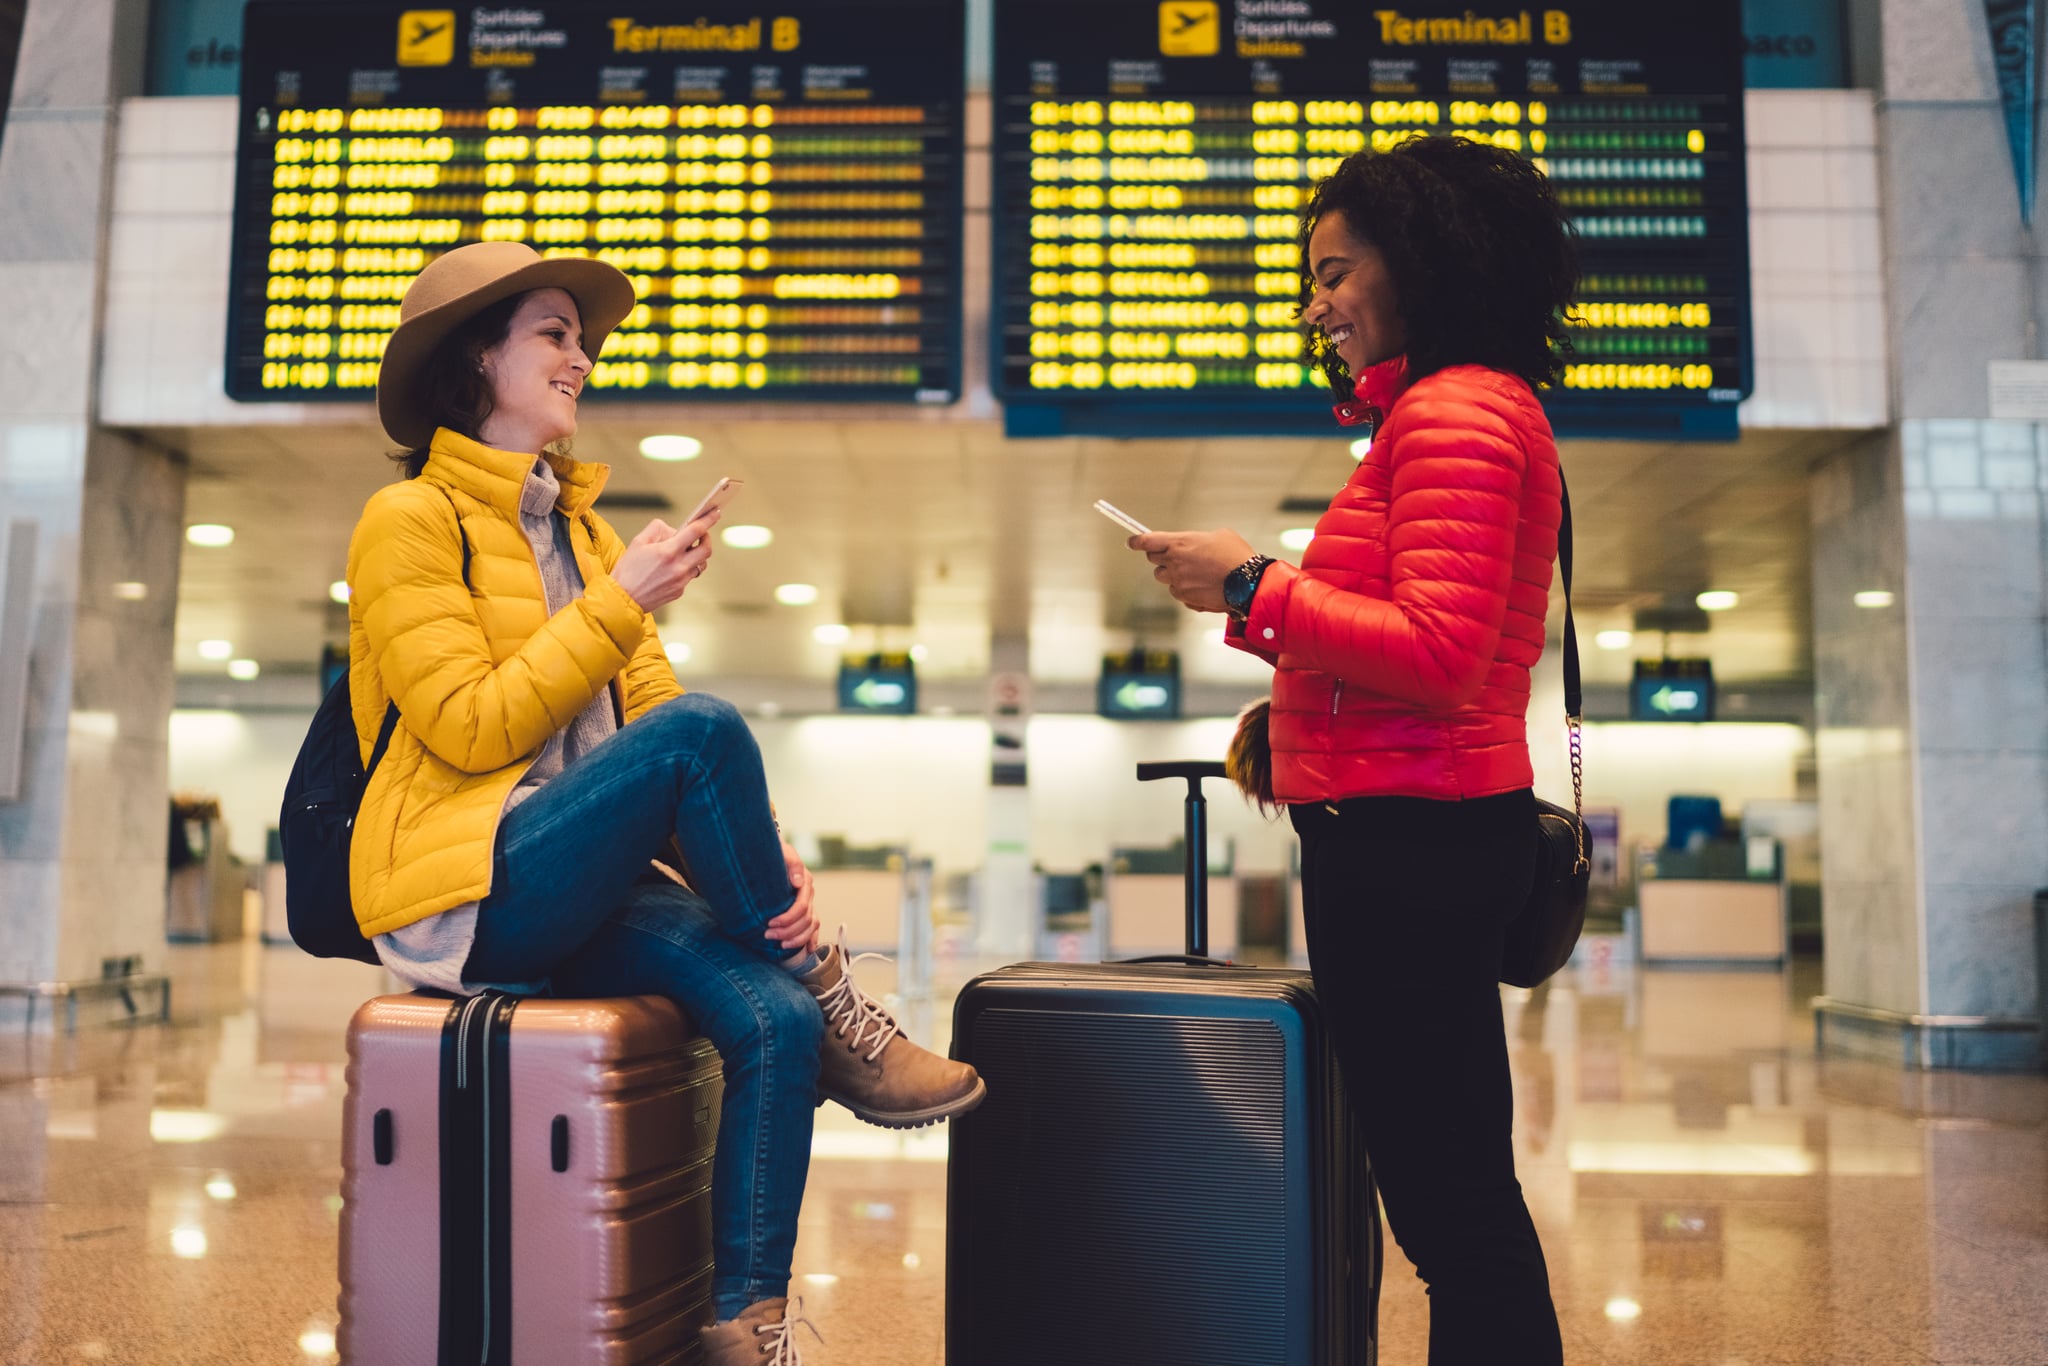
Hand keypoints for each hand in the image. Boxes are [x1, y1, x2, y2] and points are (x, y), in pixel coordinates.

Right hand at [611, 507, 720, 612]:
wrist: (623, 598)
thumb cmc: (628, 569)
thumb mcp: (638, 542)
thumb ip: (658, 529)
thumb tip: (674, 529)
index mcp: (668, 551)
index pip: (696, 531)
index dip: (708, 520)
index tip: (715, 512)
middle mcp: (678, 567)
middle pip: (707, 549)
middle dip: (707, 538)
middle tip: (701, 534)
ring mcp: (681, 581)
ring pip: (701, 564)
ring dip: (698, 554)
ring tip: (686, 550)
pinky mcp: (679, 591)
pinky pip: (690, 575)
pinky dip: (687, 567)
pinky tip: (673, 566)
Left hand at [764, 840, 818, 952]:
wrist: (771, 853)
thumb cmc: (774, 853)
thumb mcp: (783, 853)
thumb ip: (792, 863)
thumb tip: (798, 882)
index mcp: (805, 882)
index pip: (802, 907)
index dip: (787, 918)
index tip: (769, 923)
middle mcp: (809, 894)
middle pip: (806, 920)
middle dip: (788, 931)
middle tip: (768, 935)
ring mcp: (809, 903)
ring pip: (811, 927)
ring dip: (797, 939)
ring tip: (781, 945)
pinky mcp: (805, 910)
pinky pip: (814, 928)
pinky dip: (812, 940)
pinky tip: (808, 950)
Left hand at [1130, 528, 1257, 613]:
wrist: (1248, 582)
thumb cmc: (1237, 555)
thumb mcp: (1219, 535)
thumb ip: (1197, 539)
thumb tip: (1194, 545)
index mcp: (1179, 543)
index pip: (1147, 541)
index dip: (1136, 541)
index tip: (1132, 541)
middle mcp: (1174, 563)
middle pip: (1154, 560)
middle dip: (1161, 557)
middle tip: (1176, 556)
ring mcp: (1179, 583)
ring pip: (1165, 578)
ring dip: (1173, 574)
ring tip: (1194, 572)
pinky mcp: (1186, 599)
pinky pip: (1178, 593)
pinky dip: (1185, 589)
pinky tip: (1202, 585)